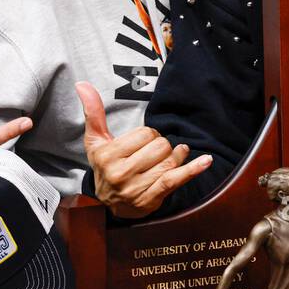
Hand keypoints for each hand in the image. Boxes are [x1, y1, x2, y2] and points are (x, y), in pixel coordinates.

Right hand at [77, 81, 211, 217]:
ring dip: (177, 156)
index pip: (144, 134)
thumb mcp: (96, 141)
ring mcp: (136, 189)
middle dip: (162, 145)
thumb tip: (82, 84)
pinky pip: (175, 180)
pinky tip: (206, 161)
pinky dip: (193, 169)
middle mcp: (120, 173)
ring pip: (169, 162)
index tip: (144, 142)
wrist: (107, 204)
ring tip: (174, 155)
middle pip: (160, 146)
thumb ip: (93, 112)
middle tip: (155, 152)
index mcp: (107, 156)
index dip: (149, 135)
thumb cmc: (104, 166)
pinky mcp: (151, 199)